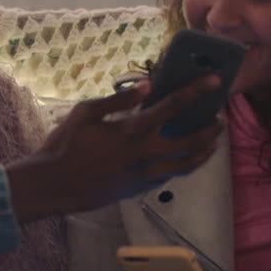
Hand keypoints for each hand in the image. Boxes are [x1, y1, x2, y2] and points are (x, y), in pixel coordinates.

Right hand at [6, 77, 223, 222]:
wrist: (51, 185)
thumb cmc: (63, 145)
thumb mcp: (84, 113)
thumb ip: (117, 99)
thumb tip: (146, 85)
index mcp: (130, 131)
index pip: (172, 106)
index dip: (196, 91)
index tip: (215, 81)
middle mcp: (142, 154)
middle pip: (190, 142)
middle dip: (210, 130)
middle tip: (219, 120)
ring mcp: (142, 175)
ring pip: (185, 166)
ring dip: (204, 153)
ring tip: (212, 143)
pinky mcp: (137, 189)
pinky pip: (168, 177)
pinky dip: (181, 167)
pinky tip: (184, 159)